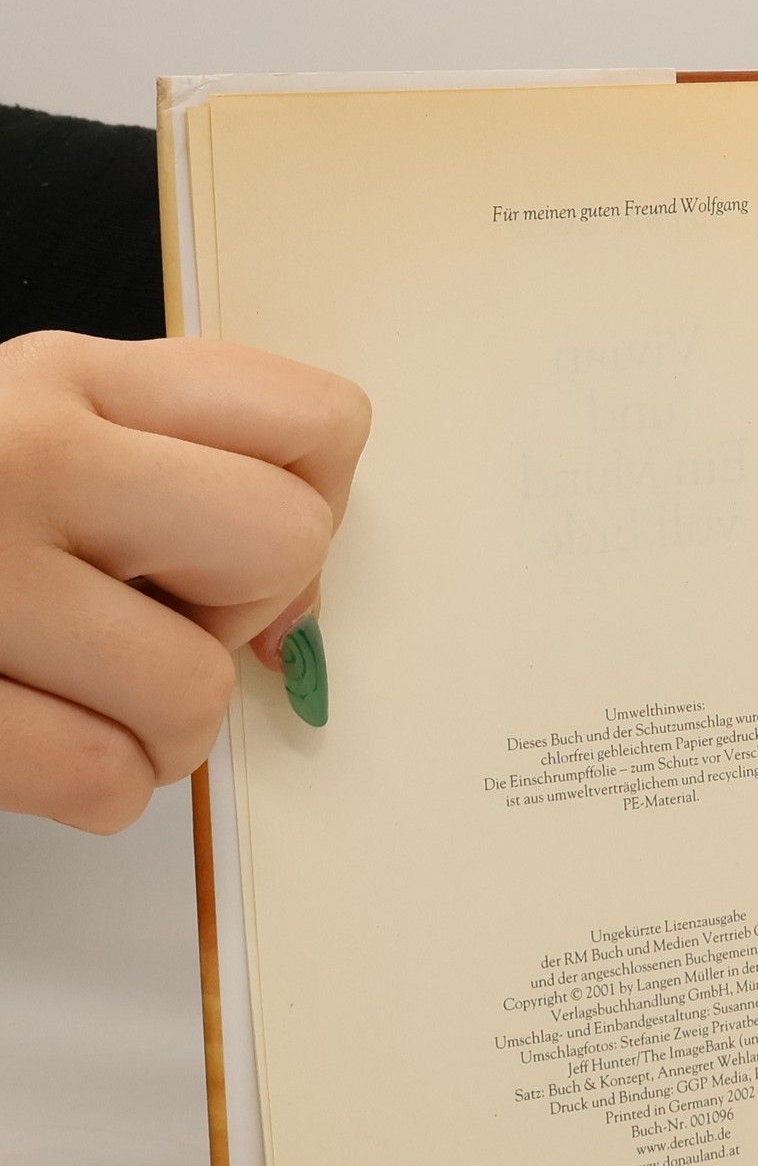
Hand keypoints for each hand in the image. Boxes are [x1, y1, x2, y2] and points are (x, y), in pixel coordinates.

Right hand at [0, 331, 369, 831]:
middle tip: (137, 617)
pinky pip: (107, 782)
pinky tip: (26, 733)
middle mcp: (18, 452)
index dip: (300, 504)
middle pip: (285, 544)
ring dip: (154, 728)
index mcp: (65, 377)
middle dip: (233, 615)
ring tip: (66, 686)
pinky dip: (89, 788)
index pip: (319, 423)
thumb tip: (305, 610)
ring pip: (198, 692)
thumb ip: (180, 473)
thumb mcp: (36, 429)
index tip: (220, 541)